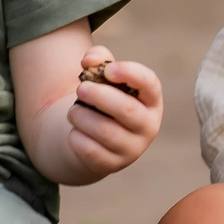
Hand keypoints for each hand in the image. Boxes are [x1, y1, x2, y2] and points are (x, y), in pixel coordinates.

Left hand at [64, 47, 163, 176]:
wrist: (96, 139)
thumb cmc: (104, 101)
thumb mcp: (104, 77)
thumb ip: (99, 59)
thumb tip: (89, 60)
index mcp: (151, 100)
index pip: (150, 84)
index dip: (131, 74)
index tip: (108, 70)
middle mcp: (148, 126)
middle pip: (126, 110)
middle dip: (99, 96)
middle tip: (80, 89)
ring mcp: (133, 148)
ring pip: (106, 131)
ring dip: (82, 117)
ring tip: (72, 112)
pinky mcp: (113, 164)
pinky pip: (91, 151)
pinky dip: (77, 137)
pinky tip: (74, 131)